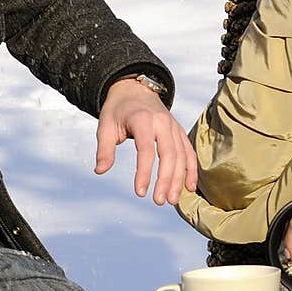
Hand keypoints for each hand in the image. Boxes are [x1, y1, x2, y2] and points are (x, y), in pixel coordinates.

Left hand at [95, 77, 196, 206]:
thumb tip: (100, 170)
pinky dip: (190, 169)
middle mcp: (162, 122)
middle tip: (159, 201)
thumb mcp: (105, 125)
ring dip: (178, 179)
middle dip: (165, 179)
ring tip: (172, 200)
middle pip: (169, 154)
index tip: (140, 192)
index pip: (146, 150)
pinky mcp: (179, 131)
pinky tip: (188, 188)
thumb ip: (104, 149)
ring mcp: (173, 126)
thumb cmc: (118, 110)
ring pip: (181, 154)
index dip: (143, 172)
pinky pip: (188, 151)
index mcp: (142, 120)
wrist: (134, 89)